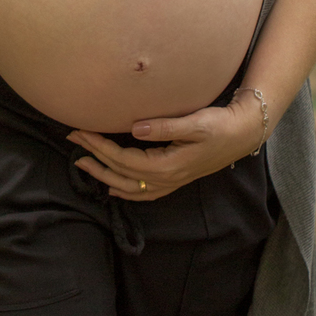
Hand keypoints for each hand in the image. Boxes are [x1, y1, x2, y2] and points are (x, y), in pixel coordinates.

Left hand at [68, 91, 266, 199]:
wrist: (242, 135)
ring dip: (103, 174)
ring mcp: (170, 182)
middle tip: (73, 139)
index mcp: (167, 166)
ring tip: (82, 163)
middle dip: (94, 156)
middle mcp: (165, 179)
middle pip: (120, 171)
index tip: (80, 131)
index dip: (99, 145)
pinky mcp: (174, 179)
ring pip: (128, 185)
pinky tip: (113, 187)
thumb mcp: (195, 123)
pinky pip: (143, 192)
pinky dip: (124, 190)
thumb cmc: (220, 125)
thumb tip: (136, 129)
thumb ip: (165, 127)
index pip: (123, 158)